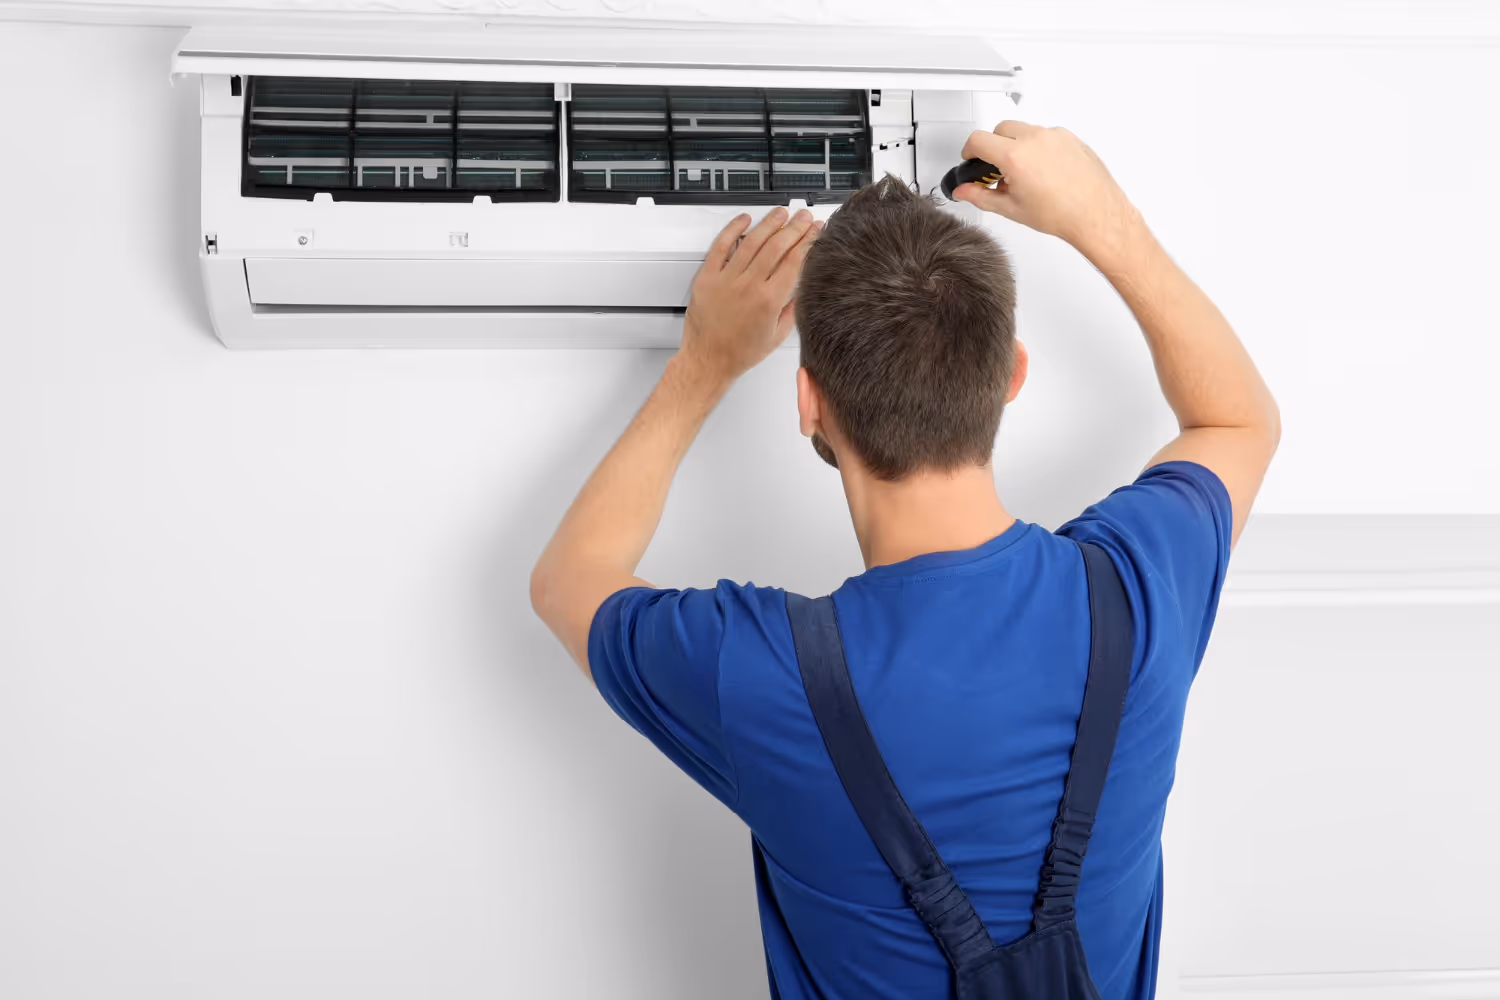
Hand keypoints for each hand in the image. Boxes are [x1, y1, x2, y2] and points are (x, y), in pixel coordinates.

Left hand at [678, 207, 818, 383]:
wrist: (707, 361)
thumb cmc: (739, 353)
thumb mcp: (777, 335)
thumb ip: (792, 308)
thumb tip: (802, 286)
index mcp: (769, 300)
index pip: (795, 260)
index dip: (808, 241)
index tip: (816, 232)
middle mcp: (748, 286)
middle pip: (777, 245)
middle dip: (794, 227)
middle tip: (804, 217)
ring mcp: (726, 279)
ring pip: (752, 241)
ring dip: (769, 223)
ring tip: (781, 213)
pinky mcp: (707, 277)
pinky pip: (721, 246)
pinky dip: (733, 229)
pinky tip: (744, 220)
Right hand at [954, 121, 1142, 258]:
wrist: (1096, 214)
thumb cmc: (1061, 214)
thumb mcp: (1011, 209)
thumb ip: (981, 196)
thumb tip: (964, 192)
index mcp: (1015, 156)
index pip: (978, 140)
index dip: (969, 151)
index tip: (972, 159)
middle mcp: (1035, 140)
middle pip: (1000, 129)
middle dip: (993, 146)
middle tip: (996, 170)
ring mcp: (1054, 136)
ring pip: (1023, 130)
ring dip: (1016, 146)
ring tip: (1023, 174)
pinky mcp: (1069, 137)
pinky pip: (1045, 135)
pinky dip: (1038, 147)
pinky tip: (1043, 171)